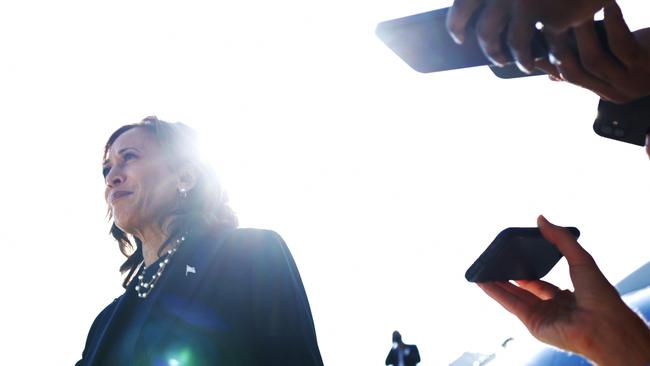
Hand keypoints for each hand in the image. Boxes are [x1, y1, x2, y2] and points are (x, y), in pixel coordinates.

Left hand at [446, 0, 609, 72]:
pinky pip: (547, 45)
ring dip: (516, 59)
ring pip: (515, 46)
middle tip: (496, 58)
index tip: (458, 38)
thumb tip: (489, 11)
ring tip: (521, 64)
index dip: (456, 26)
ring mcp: (528, 7)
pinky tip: (546, 59)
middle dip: (490, 50)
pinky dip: (545, 56)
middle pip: (486, 33)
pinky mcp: (555, 19)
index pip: (462, 8)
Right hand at [478, 215, 649, 365]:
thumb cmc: (600, 295)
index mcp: (569, 296)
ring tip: (482, 272)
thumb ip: (560, 239)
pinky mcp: (533, 324)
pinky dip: (496, 293)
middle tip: (496, 265)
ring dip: (497, 285)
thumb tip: (541, 218)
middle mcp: (554, 308)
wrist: (604, 325)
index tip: (516, 259)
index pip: (543, 283)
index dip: (529, 272)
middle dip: (509, 278)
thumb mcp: (580, 259)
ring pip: (515, 297)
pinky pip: (511, 305)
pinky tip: (483, 283)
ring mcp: (543, 317)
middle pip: (526, 291)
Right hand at [535, 3, 649, 102]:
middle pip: (576, 71)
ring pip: (594, 59)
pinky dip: (611, 22)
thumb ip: (590, 71)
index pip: (570, 78)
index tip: (539, 39)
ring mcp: (632, 81)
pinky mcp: (646, 64)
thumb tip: (554, 75)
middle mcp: (618, 92)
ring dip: (582, 32)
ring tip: (576, 12)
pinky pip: (622, 43)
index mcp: (608, 93)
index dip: (551, 59)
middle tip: (551, 22)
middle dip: (560, 45)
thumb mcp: (621, 67)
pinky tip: (606, 6)